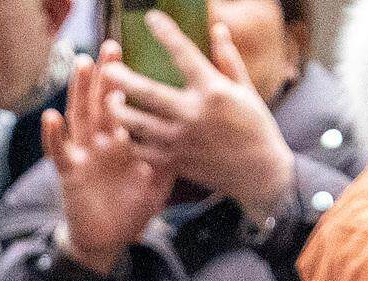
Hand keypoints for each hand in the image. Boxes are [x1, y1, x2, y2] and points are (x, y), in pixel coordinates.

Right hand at [44, 58, 174, 274]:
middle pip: (101, 102)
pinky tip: (51, 117)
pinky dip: (53, 136)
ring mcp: (84, 155)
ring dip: (79, 91)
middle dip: (105, 75)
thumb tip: (190, 140)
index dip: (128, 82)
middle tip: (111, 47)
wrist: (108, 242)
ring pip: (79, 117)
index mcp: (123, 142)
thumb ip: (169, 161)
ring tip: (82, 65)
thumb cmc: (130, 211)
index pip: (124, 105)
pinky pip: (59, 152)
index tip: (136, 56)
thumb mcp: (156, 184)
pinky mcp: (69, 174)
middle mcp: (101, 143)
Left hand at [105, 19, 294, 219]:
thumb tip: (218, 28)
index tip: (151, 18)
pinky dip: (130, 140)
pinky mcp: (176, 162)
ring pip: (138, 126)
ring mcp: (182, 141)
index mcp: (213, 91)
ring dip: (119, 112)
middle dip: (124, 80)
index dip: (166, 33)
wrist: (260, 174)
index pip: (184, 54)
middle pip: (149, 94)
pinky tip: (124, 131)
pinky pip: (143, 151)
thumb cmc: (255, 127)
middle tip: (108, 68)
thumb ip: (228, 59)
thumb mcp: (246, 90)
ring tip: (110, 101)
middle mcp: (194, 115)